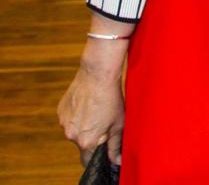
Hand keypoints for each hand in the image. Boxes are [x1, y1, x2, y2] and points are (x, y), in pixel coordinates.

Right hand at [58, 49, 125, 165]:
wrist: (97, 75)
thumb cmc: (112, 99)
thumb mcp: (118, 124)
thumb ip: (115, 146)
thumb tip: (116, 162)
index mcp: (86, 141)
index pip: (88, 160)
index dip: (97, 156)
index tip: (104, 150)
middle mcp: (71, 135)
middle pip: (82, 144)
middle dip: (93, 138)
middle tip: (105, 123)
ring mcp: (63, 123)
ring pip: (75, 131)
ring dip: (84, 126)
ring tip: (97, 110)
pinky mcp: (60, 111)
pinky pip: (69, 119)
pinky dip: (78, 116)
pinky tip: (88, 104)